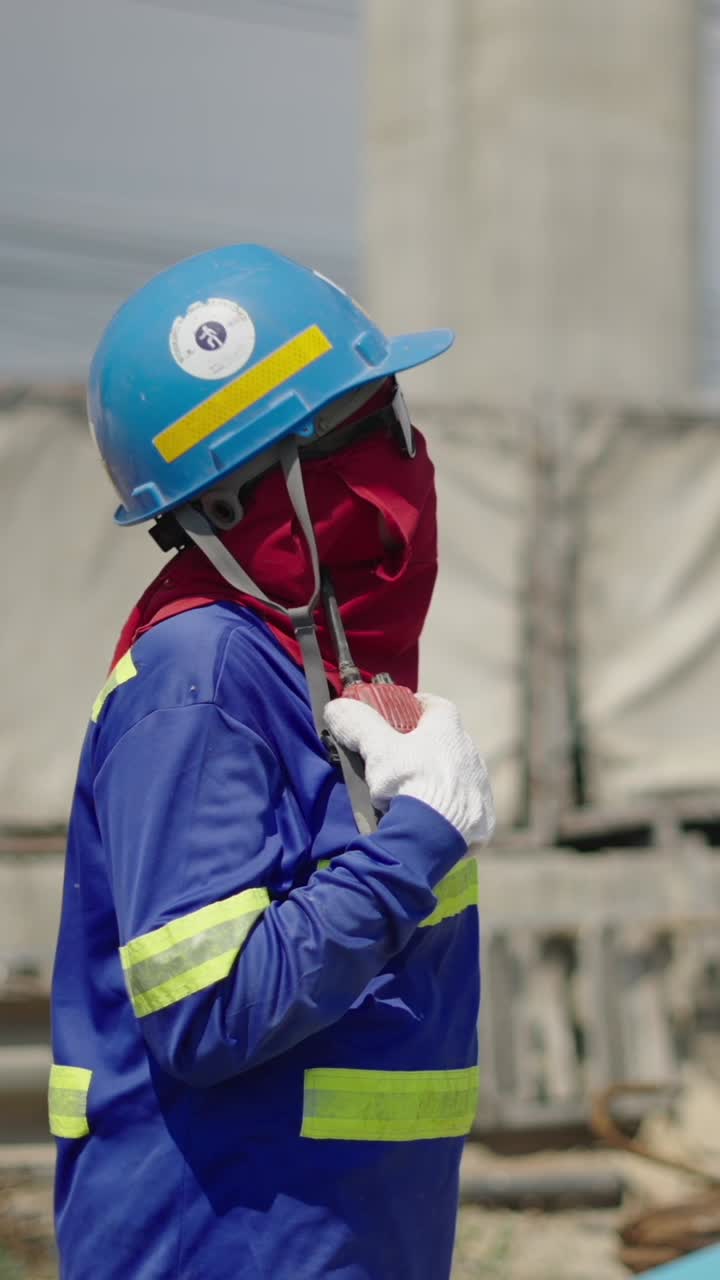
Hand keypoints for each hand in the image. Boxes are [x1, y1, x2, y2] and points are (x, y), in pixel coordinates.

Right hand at [324, 693, 494, 846]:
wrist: (433, 831)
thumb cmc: (408, 780)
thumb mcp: (376, 748)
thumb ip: (357, 724)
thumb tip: (337, 708)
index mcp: (448, 729)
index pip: (436, 706)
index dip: (417, 707)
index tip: (401, 714)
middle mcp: (470, 752)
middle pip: (447, 741)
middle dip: (426, 746)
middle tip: (401, 758)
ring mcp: (479, 785)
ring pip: (458, 774)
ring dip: (440, 778)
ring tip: (414, 793)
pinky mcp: (483, 815)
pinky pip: (466, 806)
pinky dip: (449, 808)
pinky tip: (433, 818)